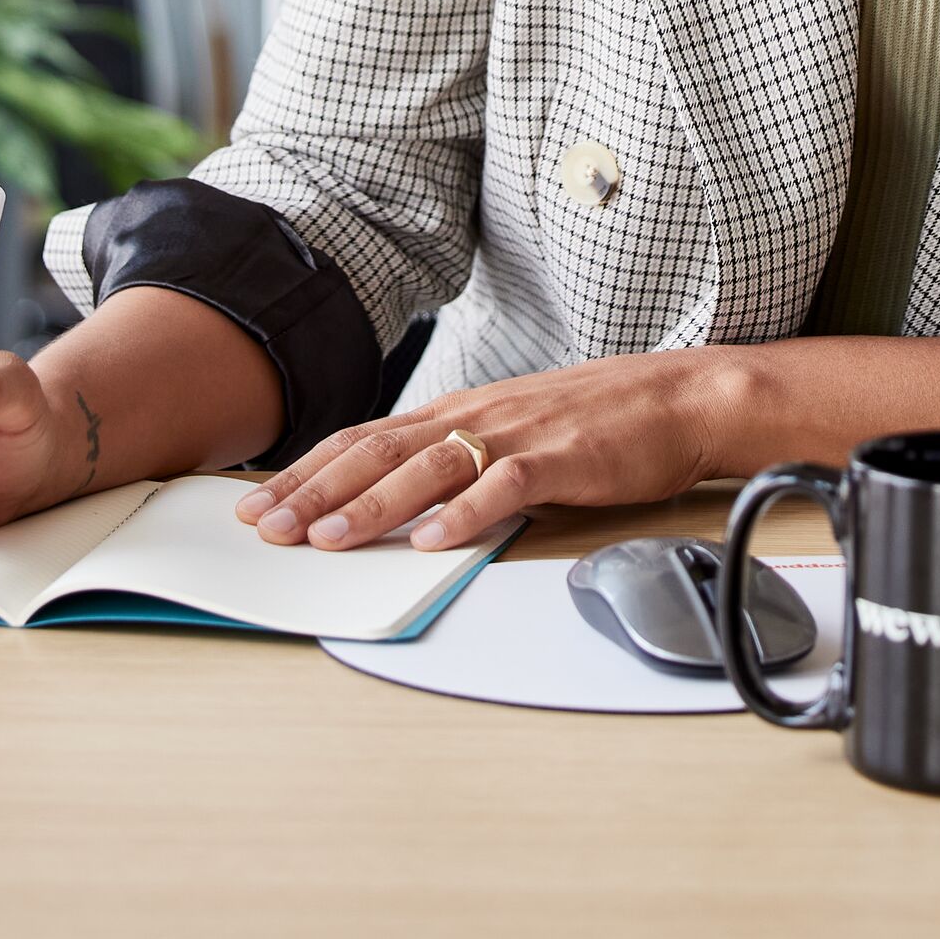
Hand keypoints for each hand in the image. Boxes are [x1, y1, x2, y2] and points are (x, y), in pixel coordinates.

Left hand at [234, 347, 752, 553]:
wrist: (679, 397)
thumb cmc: (599, 419)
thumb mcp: (513, 430)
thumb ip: (460, 459)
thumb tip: (402, 503)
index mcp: (460, 410)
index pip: (366, 438)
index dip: (308, 470)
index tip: (260, 500)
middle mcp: (477, 415)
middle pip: (380, 451)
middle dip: (315, 490)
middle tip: (265, 526)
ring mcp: (519, 434)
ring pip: (429, 468)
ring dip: (372, 504)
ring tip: (326, 537)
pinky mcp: (563, 458)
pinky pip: (505, 486)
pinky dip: (465, 513)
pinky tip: (432, 540)